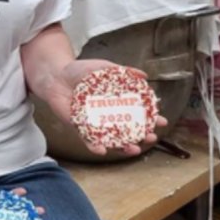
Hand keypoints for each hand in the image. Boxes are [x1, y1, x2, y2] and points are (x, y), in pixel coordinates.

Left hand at [40, 59, 167, 156]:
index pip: (138, 112)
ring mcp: (95, 123)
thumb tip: (144, 75)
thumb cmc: (80, 71)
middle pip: (129, 129)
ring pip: (113, 139)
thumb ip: (123, 71)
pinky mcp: (80, 127)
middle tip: (152, 137)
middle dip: (142, 135)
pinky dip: (96, 146)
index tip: (163, 121)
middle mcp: (108, 115)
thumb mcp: (104, 68)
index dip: (151, 118)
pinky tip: (103, 150)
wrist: (55, 75)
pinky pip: (89, 140)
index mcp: (116, 101)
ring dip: (124, 147)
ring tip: (134, 149)